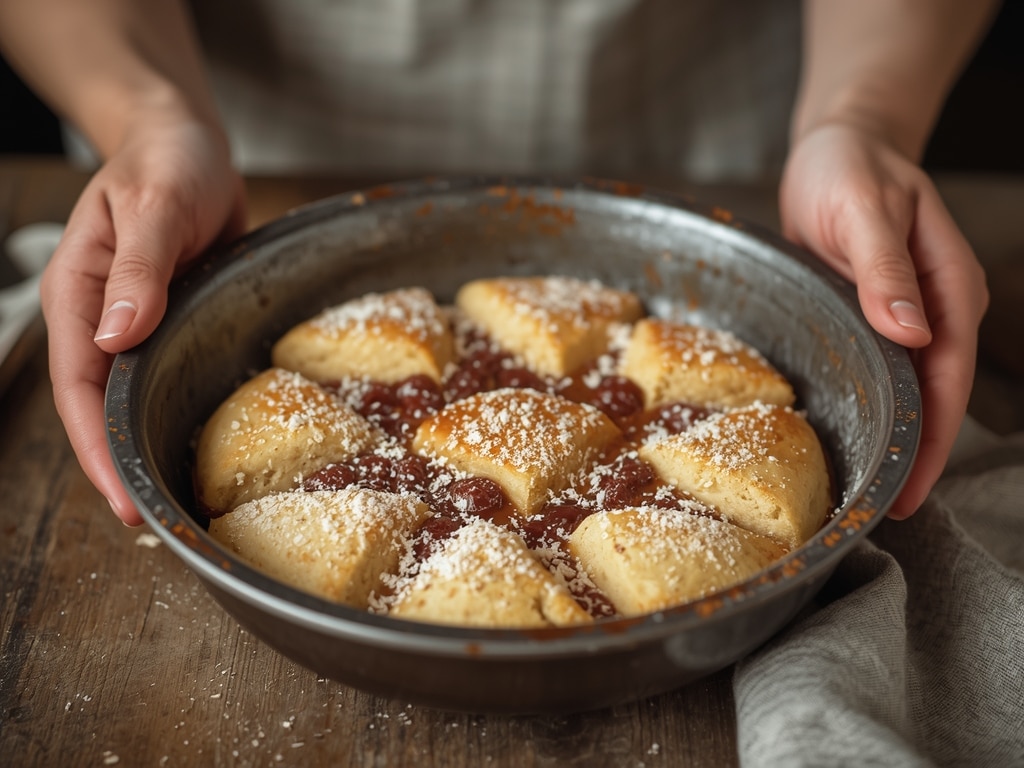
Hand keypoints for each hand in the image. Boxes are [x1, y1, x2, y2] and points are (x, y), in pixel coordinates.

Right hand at [41, 119, 246, 524]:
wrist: (184, 143)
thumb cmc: (163, 162)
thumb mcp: (155, 206)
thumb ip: (139, 271)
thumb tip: (118, 335)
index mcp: (80, 296)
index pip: (81, 388)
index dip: (97, 449)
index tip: (121, 501)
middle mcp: (101, 320)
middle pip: (100, 409)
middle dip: (118, 467)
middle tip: (151, 525)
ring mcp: (135, 324)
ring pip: (132, 400)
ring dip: (145, 448)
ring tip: (172, 502)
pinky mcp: (170, 321)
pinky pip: (166, 377)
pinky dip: (173, 413)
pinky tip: (194, 443)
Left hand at [780, 123, 988, 518]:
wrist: (838, 146)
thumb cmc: (850, 168)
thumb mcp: (865, 211)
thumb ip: (887, 271)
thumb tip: (913, 333)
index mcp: (948, 286)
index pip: (947, 377)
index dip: (931, 437)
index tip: (909, 487)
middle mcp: (937, 308)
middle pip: (935, 395)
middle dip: (917, 453)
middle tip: (887, 508)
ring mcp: (910, 314)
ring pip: (912, 389)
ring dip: (898, 436)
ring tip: (874, 487)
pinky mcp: (879, 314)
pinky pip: (884, 369)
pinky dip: (877, 403)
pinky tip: (859, 431)